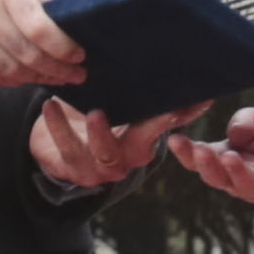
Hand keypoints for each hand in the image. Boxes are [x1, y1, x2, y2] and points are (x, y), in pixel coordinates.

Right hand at [0, 0, 86, 88]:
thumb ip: (42, 4)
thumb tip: (69, 35)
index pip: (40, 30)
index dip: (64, 49)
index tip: (79, 57)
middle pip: (27, 55)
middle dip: (58, 71)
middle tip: (75, 75)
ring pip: (10, 71)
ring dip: (37, 79)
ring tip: (53, 78)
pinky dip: (12, 81)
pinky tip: (26, 77)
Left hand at [29, 97, 209, 189]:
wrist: (58, 136)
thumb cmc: (100, 114)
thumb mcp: (128, 106)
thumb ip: (160, 100)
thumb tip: (202, 86)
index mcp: (146, 141)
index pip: (166, 128)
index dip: (178, 117)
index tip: (188, 99)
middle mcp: (128, 159)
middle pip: (142, 147)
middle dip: (150, 129)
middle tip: (157, 109)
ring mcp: (101, 167)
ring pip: (105, 154)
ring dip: (101, 134)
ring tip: (96, 113)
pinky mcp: (73, 167)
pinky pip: (67, 149)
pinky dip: (58, 127)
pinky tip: (51, 104)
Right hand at [167, 107, 253, 206]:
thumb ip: (244, 121)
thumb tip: (234, 133)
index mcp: (225, 161)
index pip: (200, 161)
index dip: (186, 153)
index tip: (174, 139)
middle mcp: (240, 179)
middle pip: (217, 178)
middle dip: (207, 165)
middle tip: (199, 150)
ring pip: (245, 186)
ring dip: (236, 173)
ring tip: (230, 157)